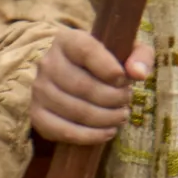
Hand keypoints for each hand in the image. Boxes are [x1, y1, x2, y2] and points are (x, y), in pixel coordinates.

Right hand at [31, 29, 149, 146]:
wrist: (76, 74)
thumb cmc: (107, 61)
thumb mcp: (128, 50)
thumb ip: (140, 56)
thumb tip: (139, 74)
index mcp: (68, 40)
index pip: (86, 51)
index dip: (109, 68)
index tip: (124, 80)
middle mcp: (48, 63)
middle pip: (82, 86)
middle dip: (113, 98)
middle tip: (127, 100)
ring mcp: (39, 90)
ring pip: (74, 110)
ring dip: (105, 118)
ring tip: (121, 115)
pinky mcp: (36, 114)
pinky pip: (61, 130)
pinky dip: (89, 136)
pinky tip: (107, 132)